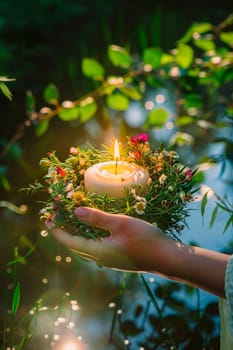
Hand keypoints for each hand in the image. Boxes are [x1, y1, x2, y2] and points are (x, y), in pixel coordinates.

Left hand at [47, 206, 229, 296]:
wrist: (168, 259)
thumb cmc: (145, 239)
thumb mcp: (121, 224)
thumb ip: (98, 218)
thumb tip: (75, 212)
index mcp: (99, 252)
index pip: (70, 241)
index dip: (57, 230)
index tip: (47, 219)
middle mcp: (101, 259)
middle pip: (77, 245)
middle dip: (65, 232)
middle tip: (57, 218)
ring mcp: (111, 260)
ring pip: (87, 246)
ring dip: (78, 234)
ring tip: (72, 221)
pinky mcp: (119, 258)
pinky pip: (97, 247)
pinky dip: (90, 236)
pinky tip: (94, 228)